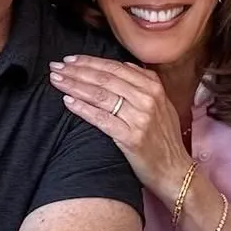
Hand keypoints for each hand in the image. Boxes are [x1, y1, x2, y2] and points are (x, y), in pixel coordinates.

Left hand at [48, 55, 193, 202]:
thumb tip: (123, 65)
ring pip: (100, 95)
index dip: (89, 62)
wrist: (175, 171)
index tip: (69, 59)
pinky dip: (82, 109)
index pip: (114, 68)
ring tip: (56, 80)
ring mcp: (140, 118)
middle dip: (76, 71)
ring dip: (74, 85)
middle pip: (104, 78)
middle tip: (55, 67)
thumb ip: (145, 83)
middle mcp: (147, 98)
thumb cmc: (164, 139)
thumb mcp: (162, 105)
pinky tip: (67, 101)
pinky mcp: (131, 137)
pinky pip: (101, 119)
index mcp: (153, 87)